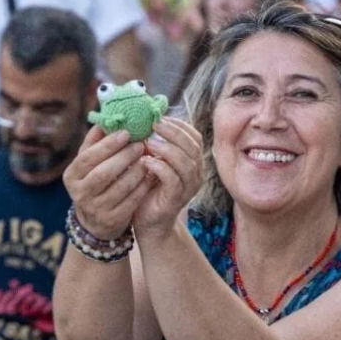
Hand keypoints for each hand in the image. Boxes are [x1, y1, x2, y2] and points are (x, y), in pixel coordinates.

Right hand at [64, 126, 154, 240]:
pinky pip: (130, 202)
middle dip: (124, 157)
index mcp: (72, 176)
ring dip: (135, 171)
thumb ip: (95, 142)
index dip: (107, 145)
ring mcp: (95, 209)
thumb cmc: (95, 182)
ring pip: (119, 188)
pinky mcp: (111, 220)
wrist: (96, 220)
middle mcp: (80, 194)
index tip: (126, 132)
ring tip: (147, 159)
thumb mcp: (89, 164)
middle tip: (140, 144)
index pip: (88, 158)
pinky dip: (142, 187)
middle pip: (103, 173)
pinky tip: (150, 176)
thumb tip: (106, 116)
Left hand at [133, 118, 203, 238]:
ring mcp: (188, 187)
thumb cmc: (148, 188)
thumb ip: (155, 144)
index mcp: (194, 161)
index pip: (194, 137)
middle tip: (153, 124)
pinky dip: (159, 167)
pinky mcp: (176, 199)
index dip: (179, 125)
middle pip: (192, 146)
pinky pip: (172, 179)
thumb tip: (144, 118)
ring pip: (185, 162)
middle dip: (172, 132)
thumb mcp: (154, 161)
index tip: (159, 117)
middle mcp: (196, 173)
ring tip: (147, 142)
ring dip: (166, 148)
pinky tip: (145, 162)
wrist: (148, 222)